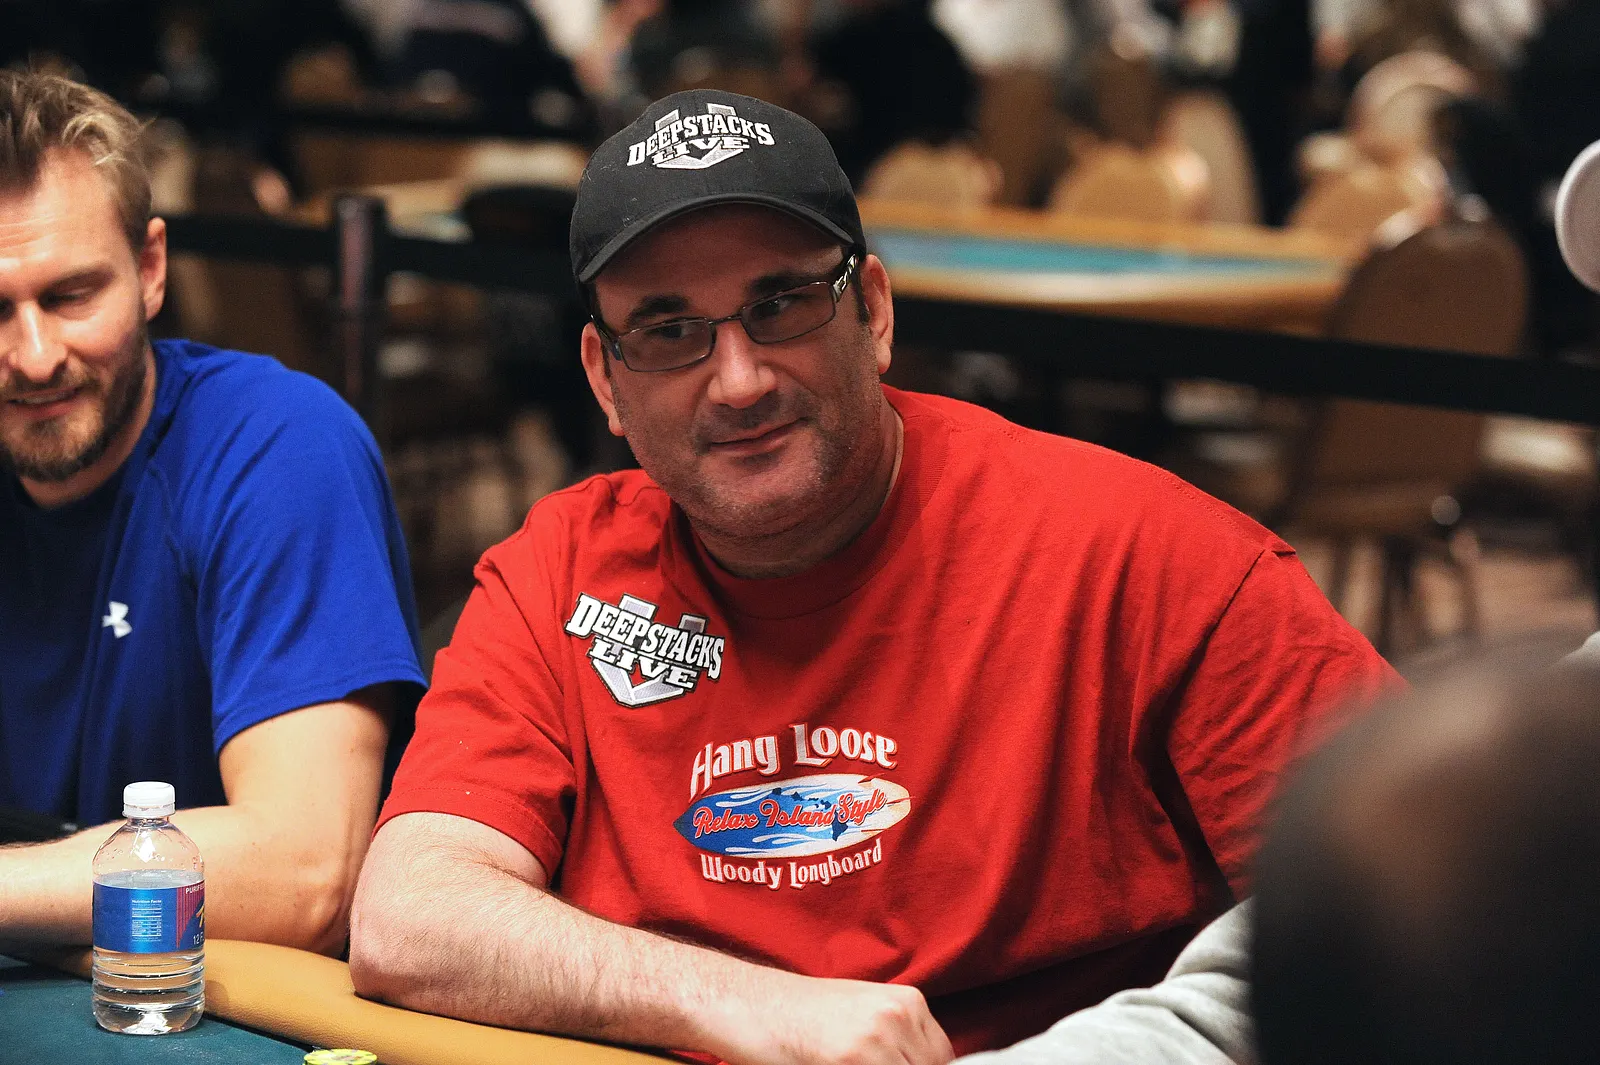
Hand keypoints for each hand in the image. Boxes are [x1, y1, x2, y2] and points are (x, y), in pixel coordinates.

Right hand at [710, 971, 953, 1064]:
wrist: (750, 1003)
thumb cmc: (800, 1014)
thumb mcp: (862, 1016)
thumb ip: (899, 1042)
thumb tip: (925, 1064)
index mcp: (908, 1001)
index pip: (943, 1060)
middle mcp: (899, 1015)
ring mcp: (877, 1038)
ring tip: (839, 1064)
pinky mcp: (853, 1060)